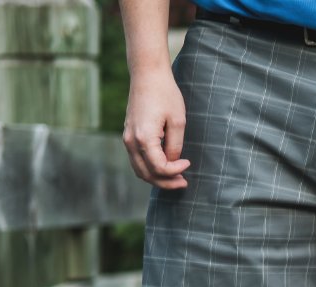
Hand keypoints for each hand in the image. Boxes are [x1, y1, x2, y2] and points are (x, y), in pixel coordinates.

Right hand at [122, 69, 189, 188]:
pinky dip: (150, 168)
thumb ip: (175, 146)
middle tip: (184, 182)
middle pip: (146, 174)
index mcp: (144, 138)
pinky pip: (137, 160)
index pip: (159, 168)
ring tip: (176, 178)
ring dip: (157, 178)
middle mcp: (131, 141)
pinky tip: (165, 167)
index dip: (175, 171)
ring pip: (139, 170)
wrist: (147, 75)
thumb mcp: (177, 122)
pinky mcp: (128, 135)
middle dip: (166, 182)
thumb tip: (173, 162)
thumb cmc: (165, 95)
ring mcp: (127, 138)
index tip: (188, 163)